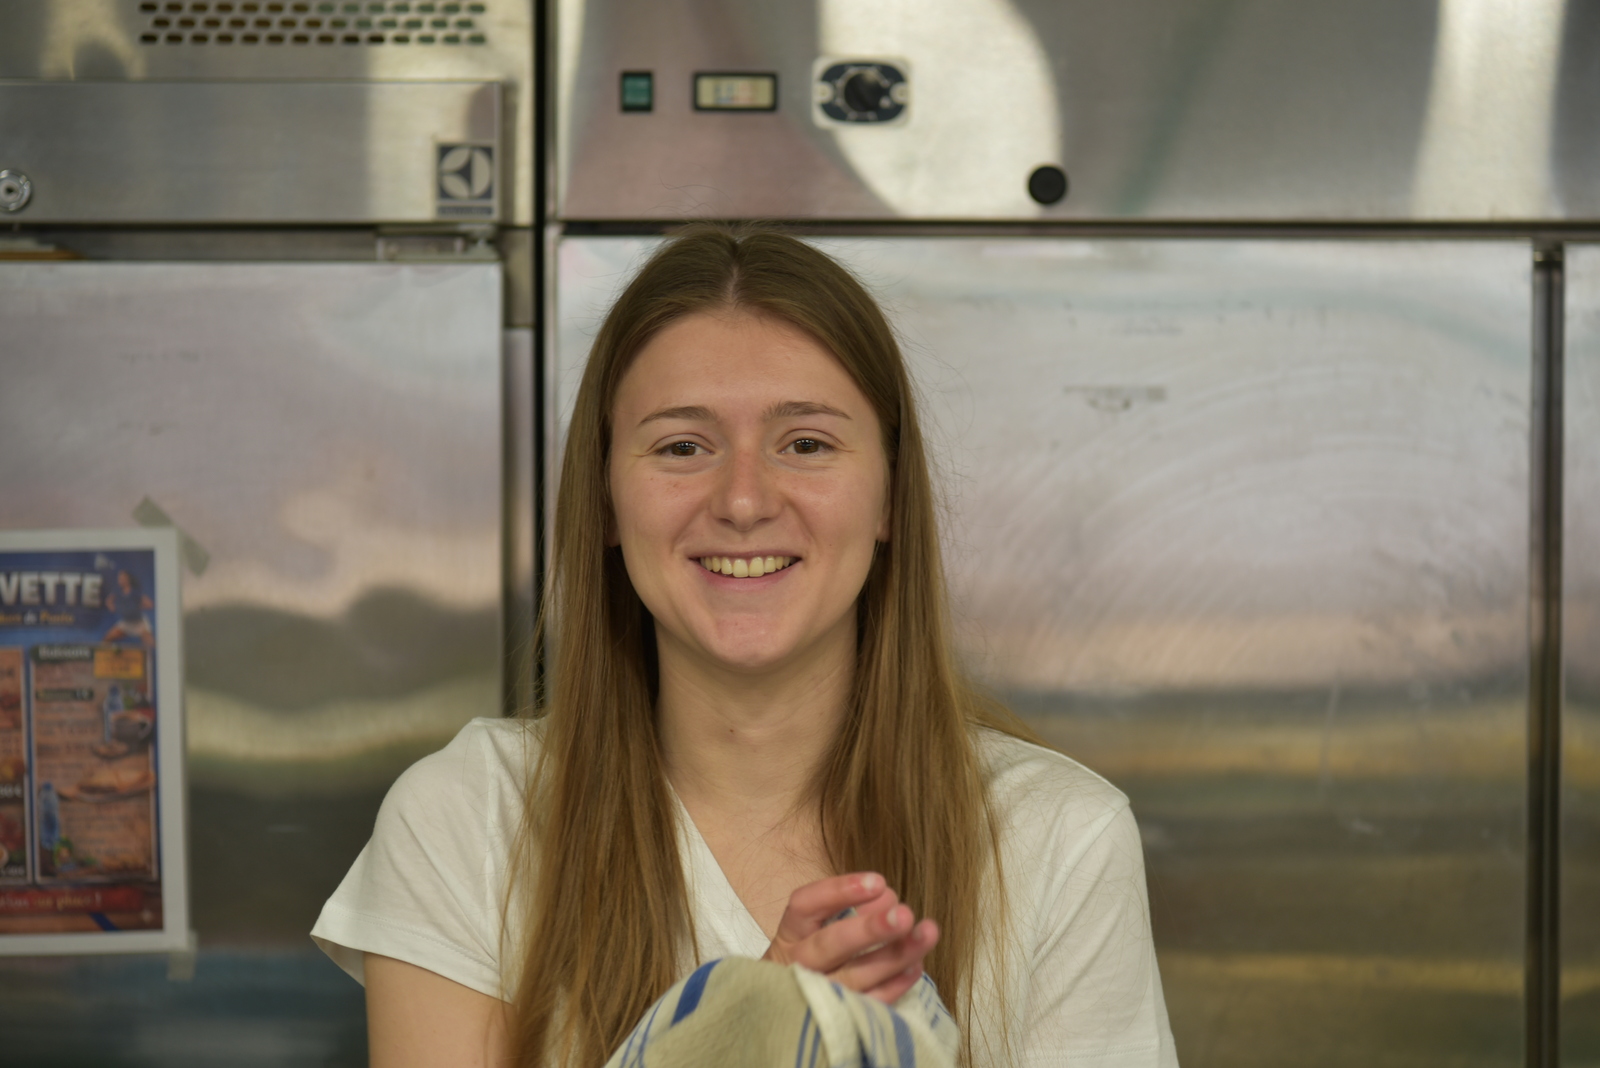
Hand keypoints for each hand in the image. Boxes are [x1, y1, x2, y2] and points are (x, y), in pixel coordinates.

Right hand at [760, 872, 939, 1004]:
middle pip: (829, 945)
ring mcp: (816, 998)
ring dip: (894, 956)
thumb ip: (851, 909)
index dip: (839, 892)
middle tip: (905, 915)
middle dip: (869, 929)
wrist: (789, 1016)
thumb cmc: (812, 960)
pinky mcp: (838, 1023)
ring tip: (926, 934)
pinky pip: (867, 1005)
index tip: (878, 881)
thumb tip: (887, 897)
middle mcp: (797, 966)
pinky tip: (915, 966)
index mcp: (789, 936)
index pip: (804, 906)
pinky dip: (894, 986)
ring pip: (854, 978)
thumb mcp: (818, 929)